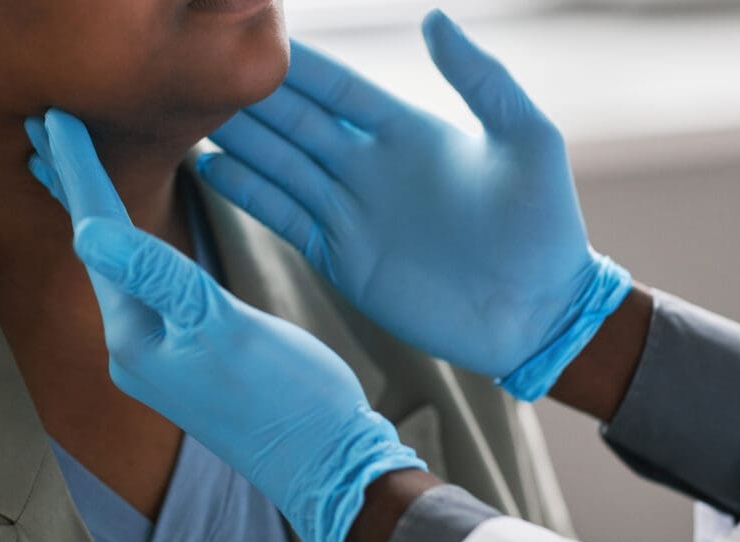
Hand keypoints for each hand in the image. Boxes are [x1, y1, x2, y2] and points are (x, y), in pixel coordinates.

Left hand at [26, 110, 426, 541]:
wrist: (325, 463)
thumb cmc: (287, 398)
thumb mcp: (222, 329)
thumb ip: (158, 277)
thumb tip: (88, 231)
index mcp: (135, 337)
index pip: (98, 237)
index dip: (77, 174)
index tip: (53, 119)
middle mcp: (132, 347)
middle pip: (96, 251)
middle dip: (72, 191)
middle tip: (43, 132)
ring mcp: (156, 357)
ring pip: (115, 268)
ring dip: (95, 215)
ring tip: (72, 172)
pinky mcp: (182, 359)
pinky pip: (142, 287)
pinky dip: (129, 247)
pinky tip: (132, 237)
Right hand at [200, 10, 630, 399]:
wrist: (535, 314)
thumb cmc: (545, 227)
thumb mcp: (528, 141)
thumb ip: (482, 79)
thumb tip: (433, 19)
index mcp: (411, 133)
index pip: (340, 90)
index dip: (301, 67)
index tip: (258, 39)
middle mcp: (371, 168)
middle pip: (298, 125)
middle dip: (254, 100)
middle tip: (206, 74)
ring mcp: (352, 213)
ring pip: (282, 167)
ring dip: (241, 142)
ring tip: (194, 117)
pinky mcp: (341, 257)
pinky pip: (286, 218)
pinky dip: (249, 195)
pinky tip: (213, 170)